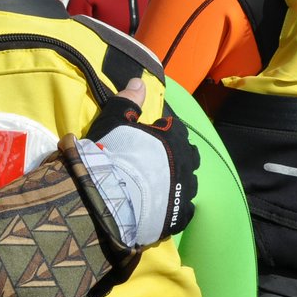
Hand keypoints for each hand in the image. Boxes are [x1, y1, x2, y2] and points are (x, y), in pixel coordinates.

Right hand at [84, 79, 198, 244]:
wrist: (106, 196)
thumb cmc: (110, 154)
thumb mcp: (115, 120)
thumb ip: (129, 100)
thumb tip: (139, 80)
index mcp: (174, 138)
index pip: (175, 128)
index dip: (161, 132)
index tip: (148, 137)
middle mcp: (186, 163)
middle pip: (189, 155)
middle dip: (176, 155)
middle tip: (155, 161)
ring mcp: (185, 191)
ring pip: (189, 183)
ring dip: (178, 181)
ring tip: (159, 186)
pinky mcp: (179, 216)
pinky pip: (186, 211)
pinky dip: (177, 208)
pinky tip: (164, 207)